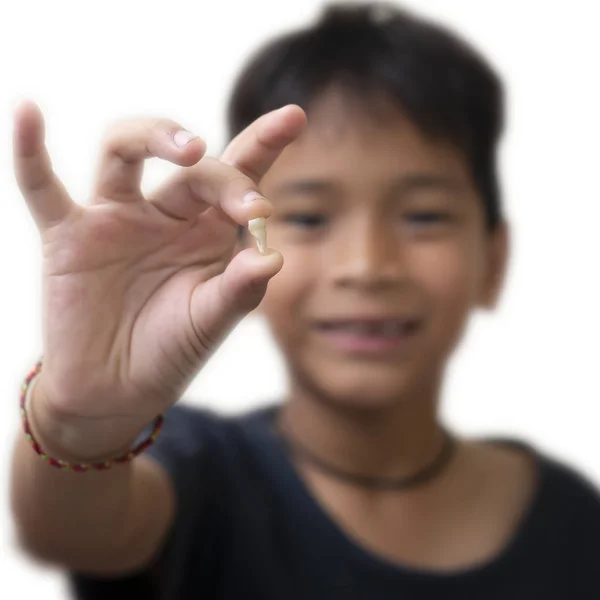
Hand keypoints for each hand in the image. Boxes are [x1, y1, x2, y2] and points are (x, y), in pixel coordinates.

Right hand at [14, 101, 305, 456]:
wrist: (116, 390)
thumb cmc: (170, 352)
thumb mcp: (210, 323)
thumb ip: (239, 291)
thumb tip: (273, 257)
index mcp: (207, 232)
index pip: (238, 176)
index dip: (264, 144)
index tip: (295, 117)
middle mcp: (165, 215)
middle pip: (193, 166)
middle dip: (226, 178)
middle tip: (250, 209)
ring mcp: (116, 219)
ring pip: (124, 150)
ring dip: (153, 136)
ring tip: (189, 146)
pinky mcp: (69, 236)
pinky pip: (43, 187)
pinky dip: (31, 153)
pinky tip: (28, 113)